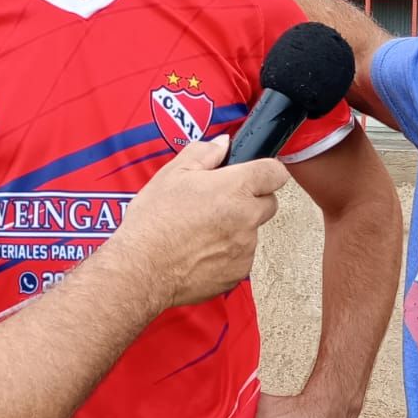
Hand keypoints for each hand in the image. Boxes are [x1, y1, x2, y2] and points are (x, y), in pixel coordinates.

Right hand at [108, 137, 288, 308]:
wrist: (142, 269)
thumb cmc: (153, 222)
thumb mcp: (172, 174)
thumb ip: (203, 153)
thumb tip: (222, 144)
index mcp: (235, 188)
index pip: (275, 173)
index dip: (265, 171)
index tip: (254, 174)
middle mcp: (247, 218)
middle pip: (268, 203)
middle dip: (250, 200)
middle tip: (219, 203)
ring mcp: (245, 248)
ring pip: (252, 232)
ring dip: (236, 229)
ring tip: (201, 231)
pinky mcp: (237, 273)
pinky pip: (241, 257)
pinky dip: (227, 254)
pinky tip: (200, 251)